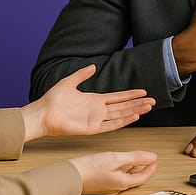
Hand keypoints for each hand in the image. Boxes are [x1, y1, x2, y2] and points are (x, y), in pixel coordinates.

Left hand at [21, 65, 154, 140]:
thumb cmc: (53, 99)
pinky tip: (134, 116)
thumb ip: (82, 74)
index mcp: (94, 100)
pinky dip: (124, 121)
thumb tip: (93, 66)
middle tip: (153, 101)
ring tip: (148, 107)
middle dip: (138, 103)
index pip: (117, 97)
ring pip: (121, 115)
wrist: (42, 113)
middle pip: (123, 106)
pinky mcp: (92, 129)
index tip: (143, 91)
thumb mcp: (70, 81)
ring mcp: (96, 120)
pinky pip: (111, 125)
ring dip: (135, 111)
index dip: (130, 94)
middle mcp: (98, 110)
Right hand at [70, 151, 157, 194]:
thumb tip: (151, 157)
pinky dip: (122, 171)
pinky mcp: (100, 186)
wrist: (69, 176)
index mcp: (122, 183)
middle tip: (148, 161)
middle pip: (135, 179)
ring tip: (136, 162)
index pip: (142, 177)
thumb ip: (135, 157)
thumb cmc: (89, 168)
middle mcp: (116, 188)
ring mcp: (108, 188)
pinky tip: (118, 165)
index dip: (150, 168)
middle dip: (142, 169)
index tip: (154, 161)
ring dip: (132, 170)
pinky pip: (116, 179)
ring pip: (125, 179)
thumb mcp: (116, 158)